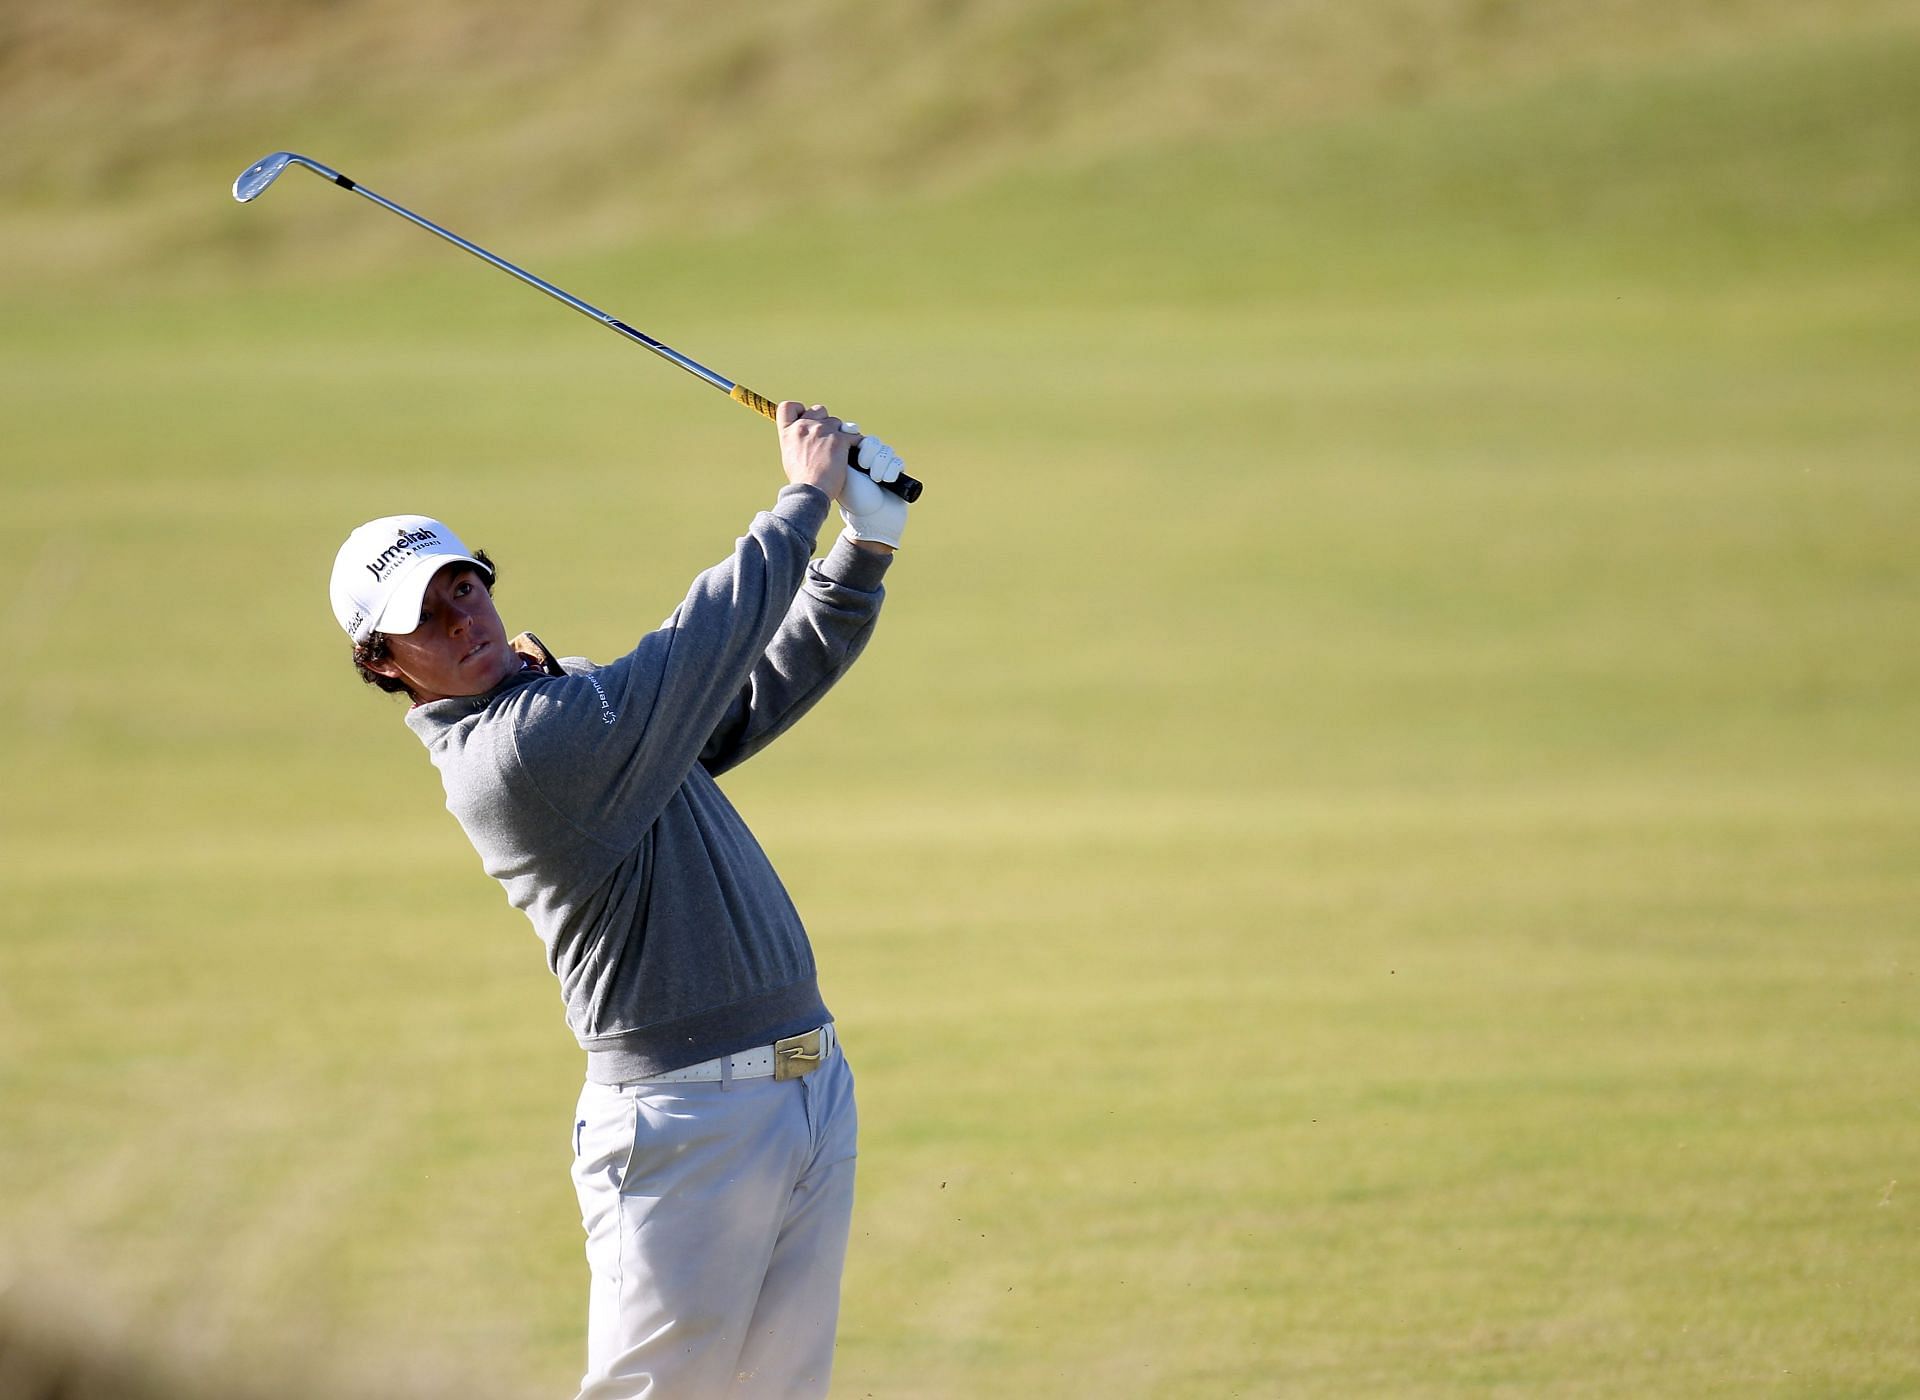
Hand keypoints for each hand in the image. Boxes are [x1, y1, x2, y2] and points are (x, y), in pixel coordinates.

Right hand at [777, 401, 851, 499]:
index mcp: (789, 431)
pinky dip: (855, 443)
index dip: (799, 409)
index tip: (804, 417)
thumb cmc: (801, 479)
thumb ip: (797, 440)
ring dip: (839, 433)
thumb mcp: (790, 456)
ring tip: (837, 451)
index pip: (787, 406)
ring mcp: (822, 430)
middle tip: (826, 438)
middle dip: (824, 420)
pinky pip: (853, 435)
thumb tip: (806, 438)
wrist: (811, 491)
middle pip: (818, 409)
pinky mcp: (839, 439)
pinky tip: (852, 453)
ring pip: (837, 421)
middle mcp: (804, 426)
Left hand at [835, 428, 908, 548]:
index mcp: (852, 459)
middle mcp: (868, 461)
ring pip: (886, 450)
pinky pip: (898, 462)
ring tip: (875, 478)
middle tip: (863, 465)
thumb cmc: (853, 499)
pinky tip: (886, 480)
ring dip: (880, 462)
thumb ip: (840, 452)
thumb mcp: (842, 473)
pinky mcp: (896, 474)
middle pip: (873, 442)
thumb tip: (840, 430)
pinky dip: (892, 469)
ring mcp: (883, 467)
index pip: (857, 438)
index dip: (857, 437)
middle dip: (869, 451)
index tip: (853, 437)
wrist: (871, 520)